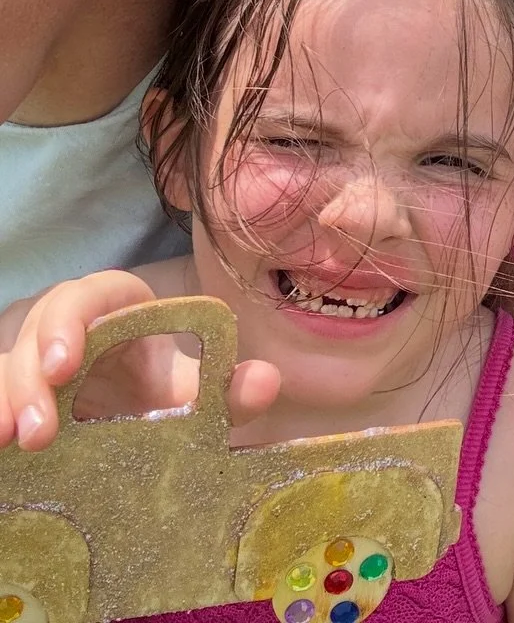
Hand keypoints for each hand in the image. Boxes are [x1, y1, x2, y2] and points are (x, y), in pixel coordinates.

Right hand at [0, 270, 279, 450]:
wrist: (140, 426)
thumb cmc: (165, 395)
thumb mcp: (196, 395)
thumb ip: (230, 389)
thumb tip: (266, 381)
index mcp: (118, 310)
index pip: (88, 294)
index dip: (69, 322)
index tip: (65, 364)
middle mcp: (71, 330)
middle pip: (38, 331)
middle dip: (31, 377)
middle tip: (38, 430)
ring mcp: (36, 363)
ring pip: (7, 363)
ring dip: (6, 398)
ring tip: (9, 441)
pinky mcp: (20, 396)